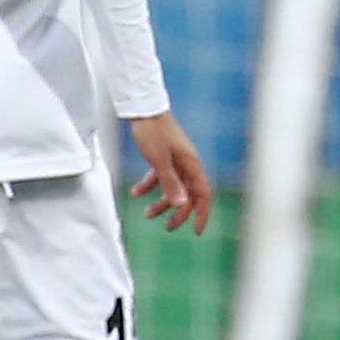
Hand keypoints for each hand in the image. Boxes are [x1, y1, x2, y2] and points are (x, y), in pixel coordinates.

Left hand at [127, 111, 212, 234]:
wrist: (142, 107)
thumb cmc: (152, 132)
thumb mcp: (159, 161)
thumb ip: (170, 183)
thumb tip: (182, 205)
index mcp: (191, 165)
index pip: (203, 195)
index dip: (202, 214)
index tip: (196, 232)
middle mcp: (187, 163)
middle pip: (188, 194)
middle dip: (179, 213)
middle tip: (168, 228)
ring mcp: (176, 158)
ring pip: (173, 186)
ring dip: (162, 201)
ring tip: (147, 214)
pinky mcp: (164, 154)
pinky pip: (160, 175)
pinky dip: (149, 185)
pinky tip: (135, 193)